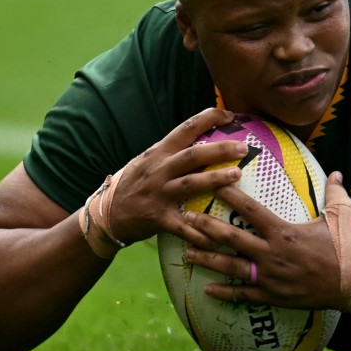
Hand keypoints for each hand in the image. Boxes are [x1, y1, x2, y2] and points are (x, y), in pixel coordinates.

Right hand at [104, 108, 248, 245]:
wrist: (107, 213)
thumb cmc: (135, 183)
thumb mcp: (148, 160)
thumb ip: (171, 152)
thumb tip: (204, 139)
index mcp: (158, 152)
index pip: (185, 128)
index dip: (208, 118)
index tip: (229, 115)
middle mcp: (159, 170)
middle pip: (193, 155)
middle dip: (219, 149)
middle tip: (243, 148)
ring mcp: (159, 194)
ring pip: (190, 184)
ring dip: (215, 179)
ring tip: (237, 175)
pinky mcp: (159, 218)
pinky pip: (184, 226)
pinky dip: (202, 231)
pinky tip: (219, 234)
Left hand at [182, 172, 350, 310]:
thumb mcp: (344, 215)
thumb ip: (335, 192)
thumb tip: (337, 173)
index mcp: (284, 231)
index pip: (251, 210)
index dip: (231, 195)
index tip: (214, 183)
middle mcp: (272, 254)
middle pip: (231, 238)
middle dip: (207, 228)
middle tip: (188, 219)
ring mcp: (270, 277)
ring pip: (231, 267)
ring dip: (207, 259)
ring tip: (187, 253)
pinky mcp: (274, 296)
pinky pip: (244, 295)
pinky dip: (224, 293)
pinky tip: (207, 289)